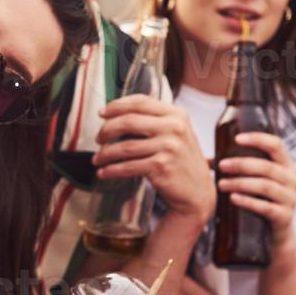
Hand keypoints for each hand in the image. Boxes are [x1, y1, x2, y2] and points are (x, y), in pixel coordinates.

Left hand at [93, 95, 214, 223]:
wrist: (198, 193)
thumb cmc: (181, 162)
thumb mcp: (176, 134)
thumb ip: (155, 121)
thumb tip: (117, 113)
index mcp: (177, 115)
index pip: (141, 102)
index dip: (117, 105)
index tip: (102, 113)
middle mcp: (175, 128)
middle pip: (129, 121)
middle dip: (107, 129)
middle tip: (98, 138)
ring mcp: (169, 147)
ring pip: (125, 146)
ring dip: (105, 153)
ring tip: (97, 158)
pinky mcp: (161, 166)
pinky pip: (128, 166)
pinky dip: (112, 170)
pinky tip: (104, 172)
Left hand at [217, 131, 295, 257]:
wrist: (276, 234)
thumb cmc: (261, 200)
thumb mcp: (254, 181)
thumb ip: (235, 168)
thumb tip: (206, 160)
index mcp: (285, 165)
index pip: (276, 144)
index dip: (258, 139)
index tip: (237, 139)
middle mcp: (291, 179)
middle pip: (267, 167)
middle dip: (242, 164)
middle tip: (221, 166)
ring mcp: (290, 199)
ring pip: (265, 186)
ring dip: (240, 183)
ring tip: (221, 184)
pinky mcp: (284, 216)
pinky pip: (266, 207)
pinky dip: (248, 202)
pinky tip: (233, 198)